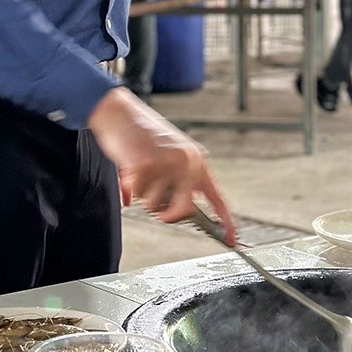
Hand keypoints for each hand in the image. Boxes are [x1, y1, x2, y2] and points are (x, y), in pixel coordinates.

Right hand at [87, 87, 235, 244]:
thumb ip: (178, 180)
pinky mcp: (145, 166)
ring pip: (155, 204)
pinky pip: (137, 195)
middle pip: (183, 210)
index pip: (216, 196)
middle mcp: (186, 162)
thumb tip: (175, 211)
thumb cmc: (141, 134)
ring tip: (141, 171)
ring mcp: (166, 164)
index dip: (226, 220)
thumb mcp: (170, 154)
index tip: (232, 239)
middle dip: (168, 213)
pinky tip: (130, 167)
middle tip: (157, 202)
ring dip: (144, 194)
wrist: (119, 113)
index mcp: (195, 160)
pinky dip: (129, 187)